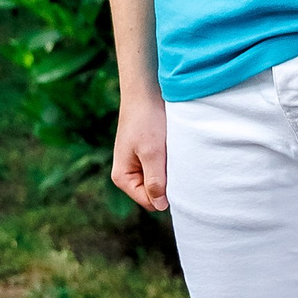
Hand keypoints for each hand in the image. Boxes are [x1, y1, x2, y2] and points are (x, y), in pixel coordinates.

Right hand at [112, 91, 168, 210]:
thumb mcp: (152, 153)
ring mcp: (138, 165)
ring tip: (172, 152)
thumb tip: (161, 206)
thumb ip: (155, 181)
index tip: (175, 175)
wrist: (146, 92)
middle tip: (175, 162)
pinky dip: (171, 161)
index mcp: (122, 178)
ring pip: (162, 181)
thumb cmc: (146, 120)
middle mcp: (128, 174)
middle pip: (155, 193)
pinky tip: (173, 148)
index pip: (150, 202)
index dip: (165, 194)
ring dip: (170, 171)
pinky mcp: (148, 156)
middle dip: (168, 182)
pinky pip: (163, 169)